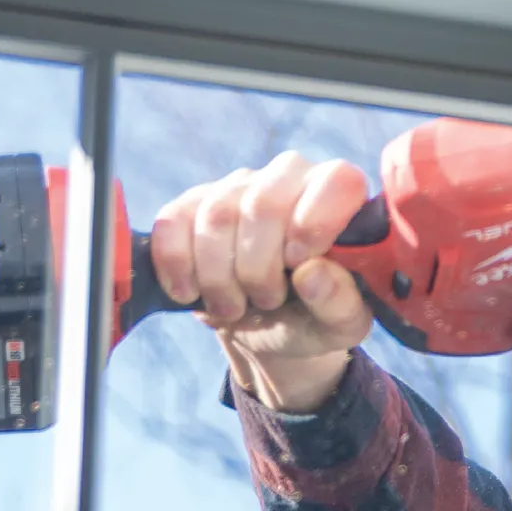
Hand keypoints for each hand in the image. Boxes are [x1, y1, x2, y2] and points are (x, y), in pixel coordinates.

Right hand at [149, 151, 372, 412]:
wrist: (266, 331)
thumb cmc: (314, 319)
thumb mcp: (338, 325)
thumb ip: (338, 303)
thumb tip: (311, 272)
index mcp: (339, 200)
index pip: (338, 180)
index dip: (316, 223)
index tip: (298, 265)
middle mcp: (289, 179)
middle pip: (264, 203)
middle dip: (258, 267)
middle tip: (266, 301)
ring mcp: (236, 187)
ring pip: (216, 216)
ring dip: (219, 276)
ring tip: (234, 307)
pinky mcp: (190, 205)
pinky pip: (172, 223)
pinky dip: (178, 265)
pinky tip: (189, 292)